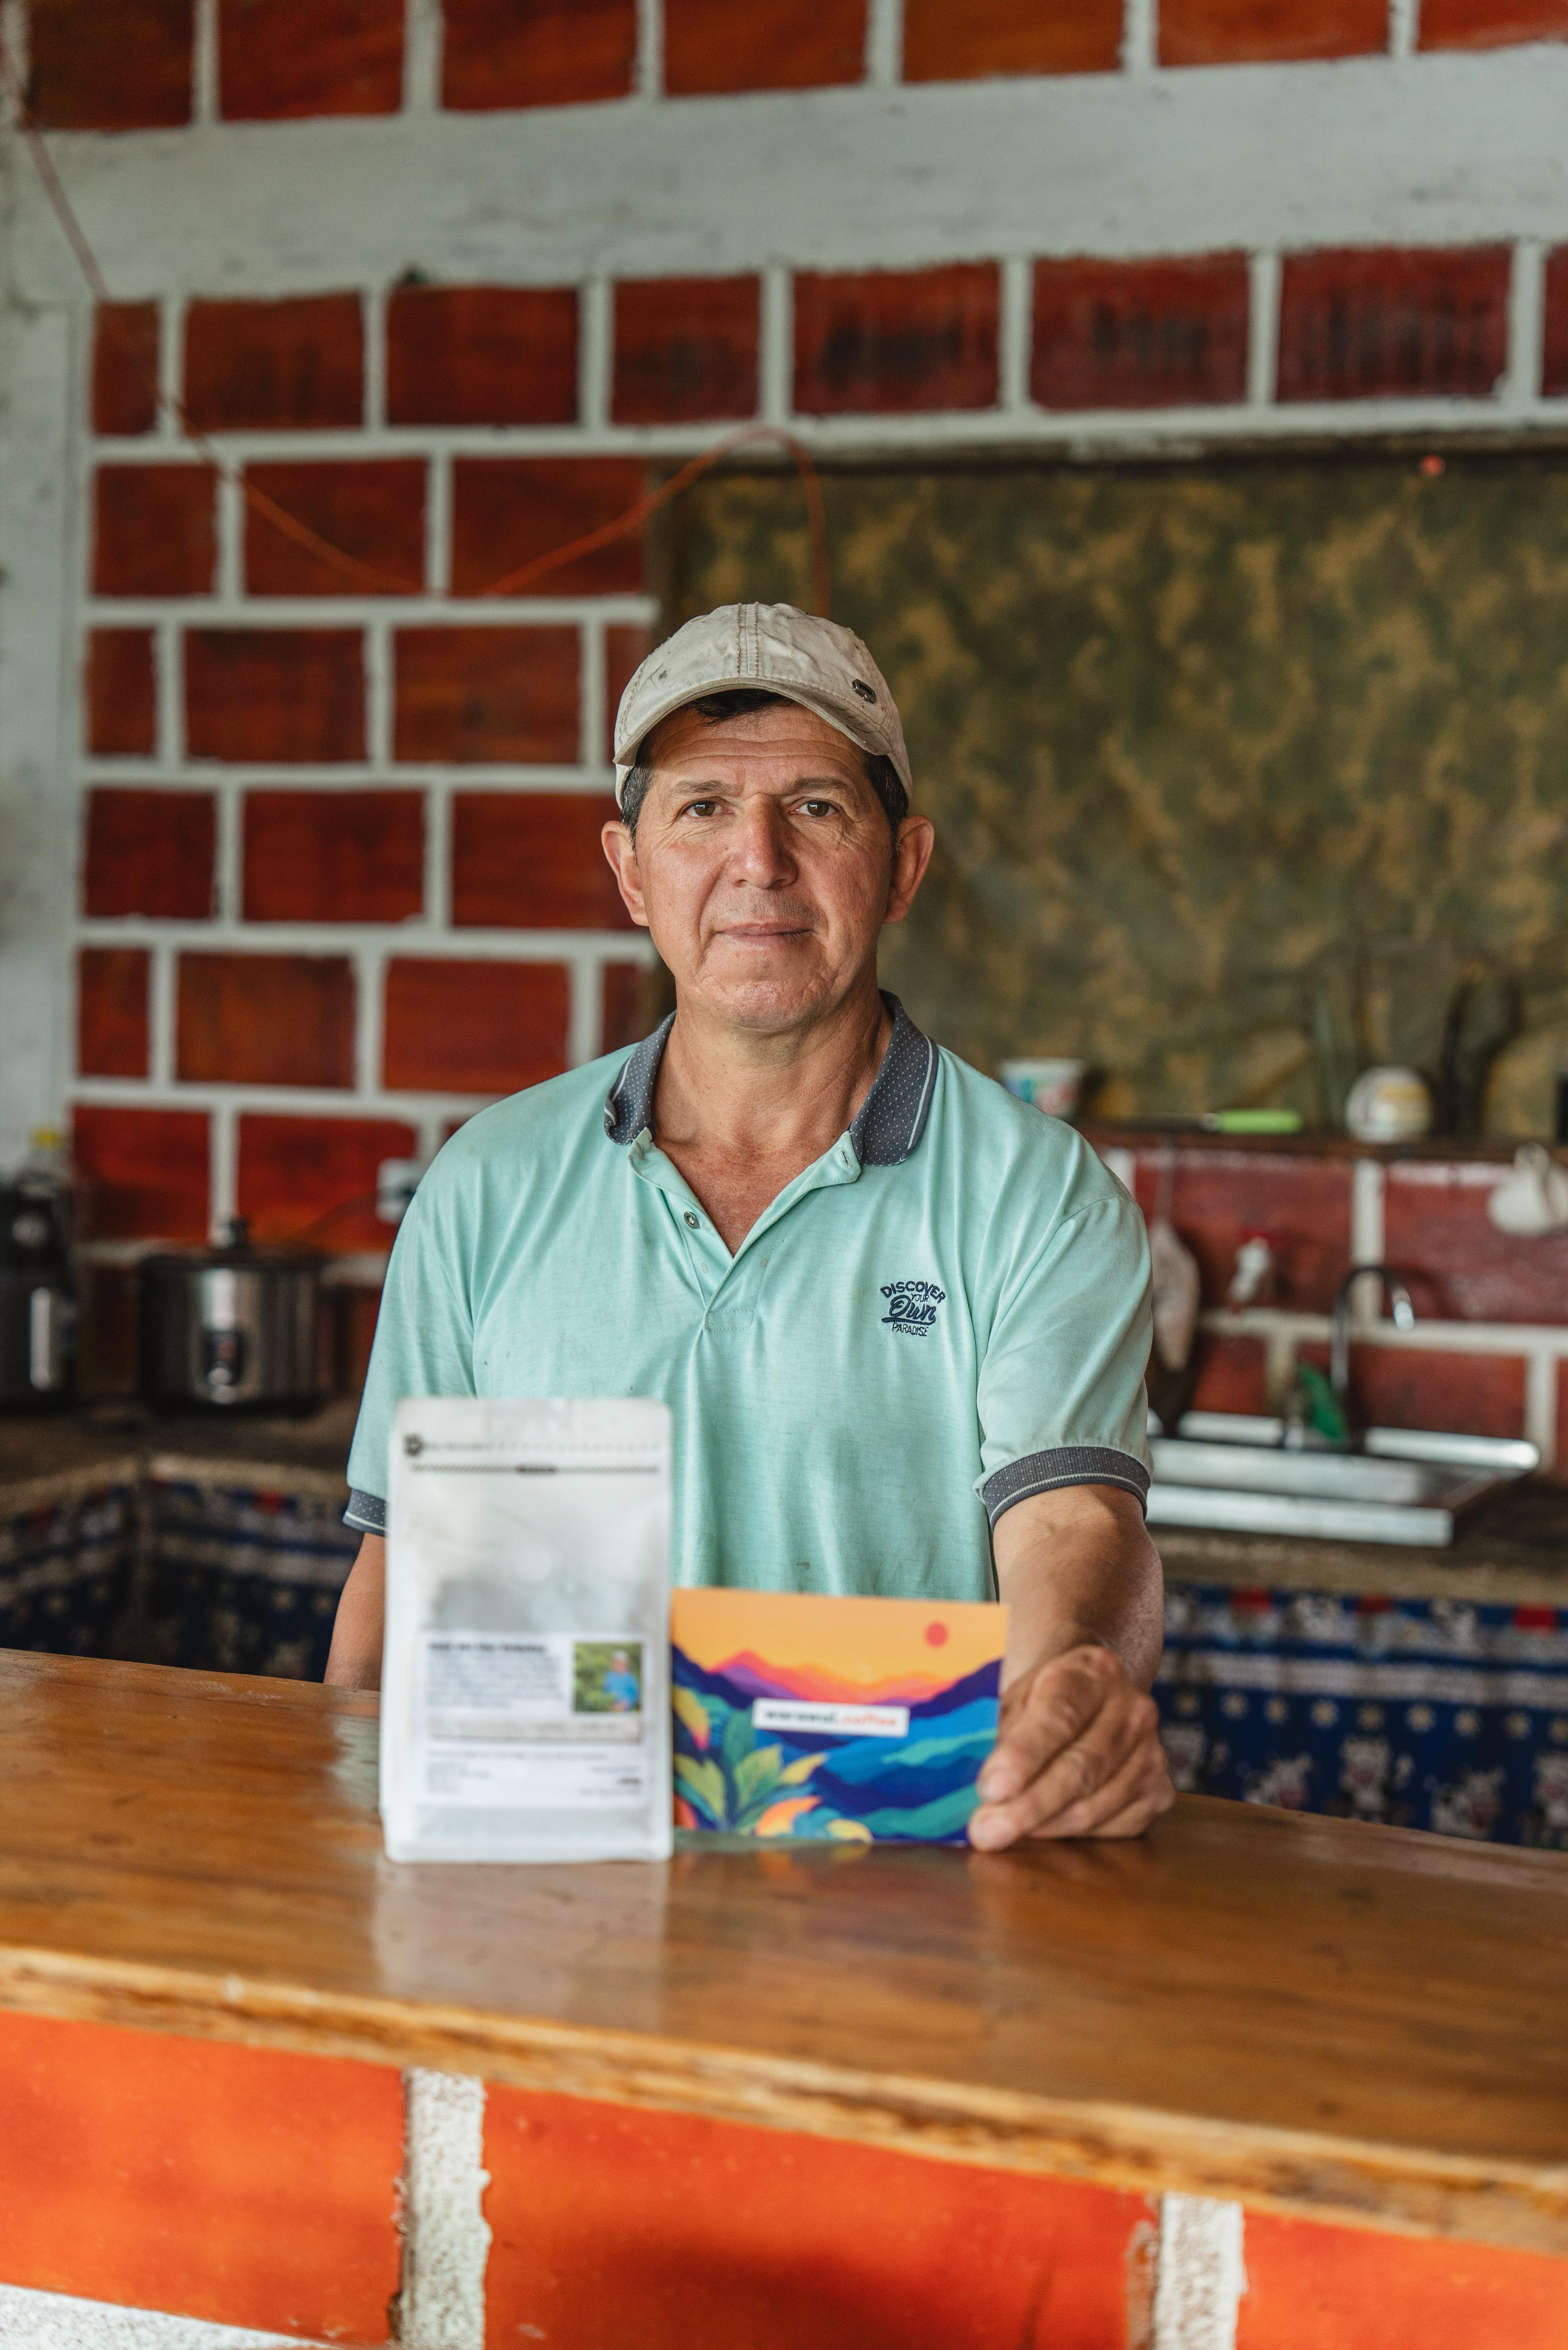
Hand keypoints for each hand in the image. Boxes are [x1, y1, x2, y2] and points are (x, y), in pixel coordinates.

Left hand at [968, 1641, 1172, 1849]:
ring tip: (1002, 1833)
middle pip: (1081, 1767)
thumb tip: (970, 1786)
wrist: (1093, 1694)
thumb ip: (997, 1733)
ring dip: (1046, 1827)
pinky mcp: (1159, 1790)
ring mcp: (1152, 1751)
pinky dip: (1074, 1836)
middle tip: (986, 1830)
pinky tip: (1042, 1831)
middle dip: (1029, 1805)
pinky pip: (1116, 1826)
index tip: (989, 1788)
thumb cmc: (1041, 1701)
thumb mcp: (1014, 1697)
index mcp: (1093, 1671)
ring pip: (1097, 1804)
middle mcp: (1132, 1708)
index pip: (1059, 1715)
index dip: (1023, 1755)